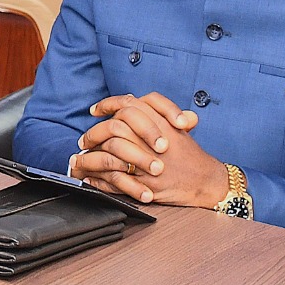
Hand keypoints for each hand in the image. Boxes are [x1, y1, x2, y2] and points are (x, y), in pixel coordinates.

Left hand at [69, 92, 227, 207]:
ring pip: (109, 154)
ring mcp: (148, 163)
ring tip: (79, 159)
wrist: (206, 181)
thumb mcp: (178, 126)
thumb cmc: (190, 154)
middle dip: (94, 133)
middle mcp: (153, 140)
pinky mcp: (145, 185)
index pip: (128, 104)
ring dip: (90, 158)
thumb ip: (155, 111)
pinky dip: (98, 179)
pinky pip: (114, 180)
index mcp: (161, 122)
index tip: (94, 110)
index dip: (108, 104)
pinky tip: (89, 177)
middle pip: (114, 127)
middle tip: (84, 140)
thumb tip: (127, 99)